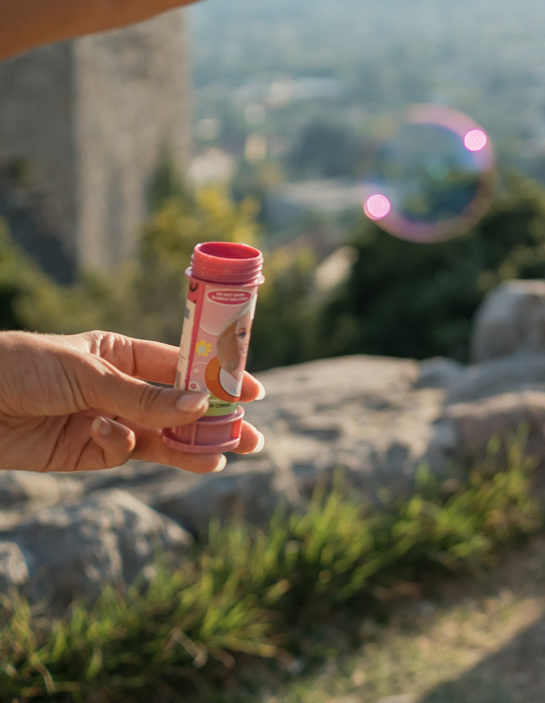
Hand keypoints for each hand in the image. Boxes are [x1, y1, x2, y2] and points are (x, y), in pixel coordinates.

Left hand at [0, 330, 265, 473]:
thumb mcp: (86, 375)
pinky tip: (106, 436)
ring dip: (187, 447)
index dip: (217, 377)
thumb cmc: (20, 367)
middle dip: (214, 422)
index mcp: (121, 354)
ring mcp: (103, 422)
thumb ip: (142, 397)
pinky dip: (120, 446)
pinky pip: (120, 453)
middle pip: (178, 407)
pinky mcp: (83, 453)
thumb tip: (197, 407)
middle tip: (252, 438)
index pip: (182, 365)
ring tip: (221, 458)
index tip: (253, 391)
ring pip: (158, 437)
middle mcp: (119, 388)